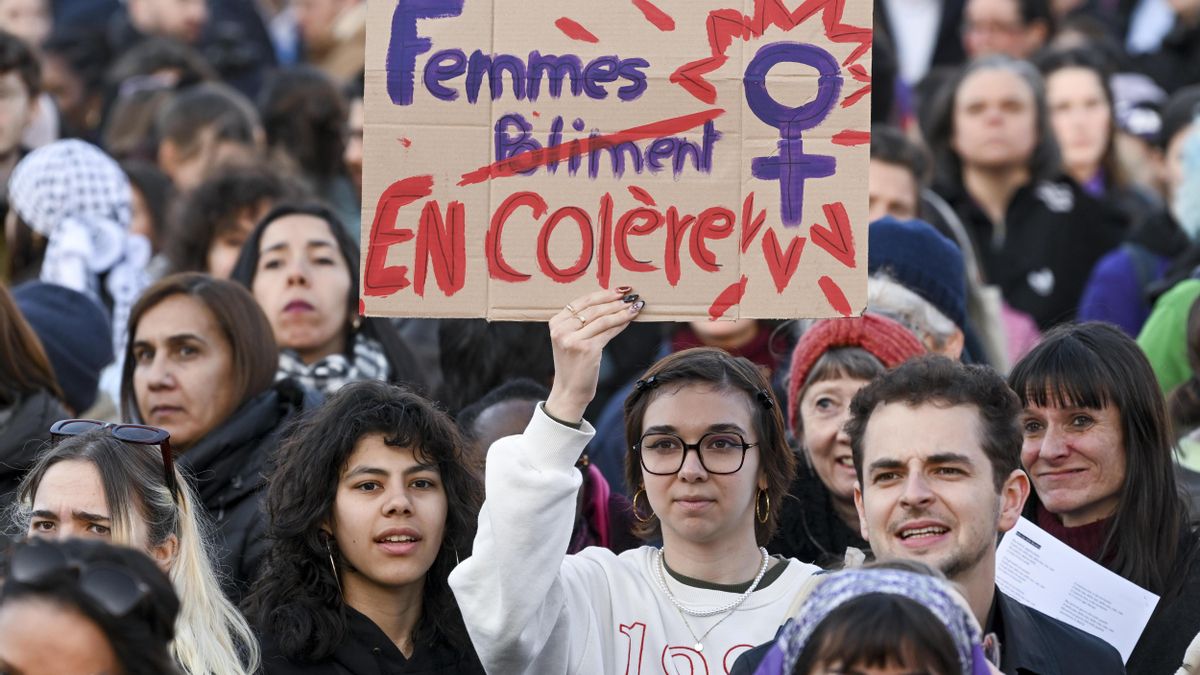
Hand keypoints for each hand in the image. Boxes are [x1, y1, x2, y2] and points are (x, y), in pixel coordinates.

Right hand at [544, 288, 643, 423]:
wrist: (569, 391)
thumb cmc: (573, 365)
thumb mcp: (570, 340)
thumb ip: (580, 322)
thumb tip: (610, 302)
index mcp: (555, 323)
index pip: (582, 301)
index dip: (602, 293)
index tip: (619, 289)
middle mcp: (562, 330)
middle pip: (593, 308)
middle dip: (615, 300)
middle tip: (631, 295)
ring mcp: (573, 340)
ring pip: (603, 319)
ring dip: (621, 311)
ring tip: (635, 306)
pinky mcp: (587, 349)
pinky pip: (608, 332)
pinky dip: (621, 324)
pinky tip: (630, 319)